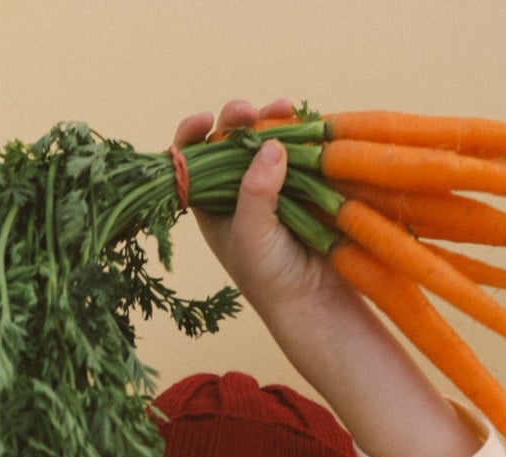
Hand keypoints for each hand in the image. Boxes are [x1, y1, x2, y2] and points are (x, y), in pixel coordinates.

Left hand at [173, 101, 339, 319]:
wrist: (313, 299)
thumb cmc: (269, 276)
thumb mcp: (251, 236)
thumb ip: (255, 192)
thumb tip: (271, 146)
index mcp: (211, 203)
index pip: (192, 161)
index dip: (192, 134)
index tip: (205, 119)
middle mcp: (236, 190)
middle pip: (230, 141)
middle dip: (238, 120)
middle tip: (251, 113)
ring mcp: (270, 183)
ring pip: (264, 139)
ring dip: (272, 119)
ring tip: (284, 109)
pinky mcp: (302, 182)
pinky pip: (297, 147)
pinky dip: (301, 132)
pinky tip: (306, 121)